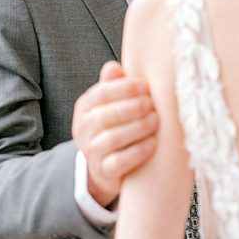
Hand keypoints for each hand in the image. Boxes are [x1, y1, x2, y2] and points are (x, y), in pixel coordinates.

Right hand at [72, 61, 158, 207]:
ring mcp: (92, 152)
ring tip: (155, 120)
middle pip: (107, 115)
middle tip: (152, 104)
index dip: (125, 88)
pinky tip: (153, 143)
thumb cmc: (115, 125)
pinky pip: (120, 161)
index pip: (101, 93)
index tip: (146, 86)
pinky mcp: (104, 171)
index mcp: (85, 107)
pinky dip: (138, 151)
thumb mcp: (112, 102)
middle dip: (133, 107)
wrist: (106, 165)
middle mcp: (83, 129)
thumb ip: (113, 84)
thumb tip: (114, 66)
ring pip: (113, 138)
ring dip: (138, 127)